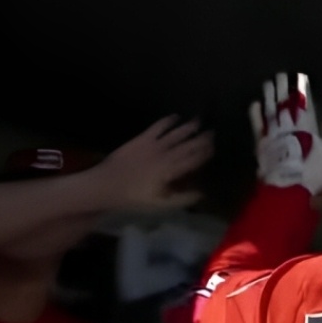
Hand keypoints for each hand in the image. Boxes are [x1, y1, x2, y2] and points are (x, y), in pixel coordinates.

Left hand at [96, 116, 214, 209]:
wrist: (106, 185)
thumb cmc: (134, 198)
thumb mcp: (161, 205)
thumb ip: (183, 198)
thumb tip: (202, 193)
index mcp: (172, 170)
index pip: (194, 159)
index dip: (206, 153)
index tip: (216, 148)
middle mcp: (166, 154)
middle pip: (188, 145)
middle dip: (202, 139)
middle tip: (213, 133)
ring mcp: (154, 144)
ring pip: (176, 133)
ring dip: (188, 127)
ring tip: (199, 122)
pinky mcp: (142, 139)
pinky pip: (158, 127)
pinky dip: (167, 121)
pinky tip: (175, 117)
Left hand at [249, 72, 321, 194]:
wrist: (287, 189)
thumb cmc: (313, 172)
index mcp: (306, 125)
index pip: (304, 102)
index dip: (302, 88)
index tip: (300, 76)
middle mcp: (287, 124)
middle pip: (285, 102)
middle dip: (283, 87)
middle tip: (281, 74)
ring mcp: (272, 133)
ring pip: (270, 109)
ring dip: (269, 95)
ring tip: (268, 82)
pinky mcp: (261, 144)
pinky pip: (257, 125)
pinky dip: (255, 114)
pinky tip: (254, 104)